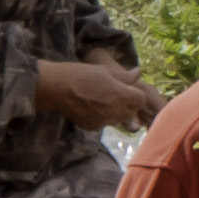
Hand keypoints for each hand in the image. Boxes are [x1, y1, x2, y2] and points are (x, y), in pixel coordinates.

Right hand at [36, 56, 160, 134]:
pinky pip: (104, 123)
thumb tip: (139, 72)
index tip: (127, 89)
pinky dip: (101, 117)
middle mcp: (115, 111)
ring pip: (118, 119)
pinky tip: (90, 107)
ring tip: (100, 100)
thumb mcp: (105, 71)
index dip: (135, 93)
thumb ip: (125, 76)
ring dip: (115, 111)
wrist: (56, 88)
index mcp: (121, 94)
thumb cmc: (81, 74)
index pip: (141, 99)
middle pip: (132, 111)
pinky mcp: (93, 127)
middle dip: (128, 104)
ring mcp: (104, 121)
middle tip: (114, 94)